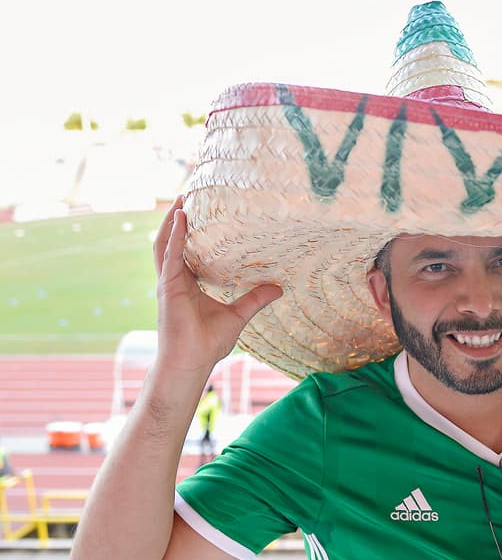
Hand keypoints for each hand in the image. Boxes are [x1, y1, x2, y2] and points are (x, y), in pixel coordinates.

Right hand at [153, 197, 282, 374]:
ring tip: (180, 201)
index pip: (186, 251)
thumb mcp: (238, 315)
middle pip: (172, 242)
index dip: (189, 232)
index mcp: (188, 283)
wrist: (191, 362)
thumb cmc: (208, 343)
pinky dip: (174, 236)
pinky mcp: (167, 287)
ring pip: (165, 244)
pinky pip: (169, 256)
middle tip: (186, 197)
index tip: (198, 212)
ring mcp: (168, 282)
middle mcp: (175, 280)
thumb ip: (255, 299)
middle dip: (177, 220)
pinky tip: (180, 219)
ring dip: (172, 222)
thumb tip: (278, 288)